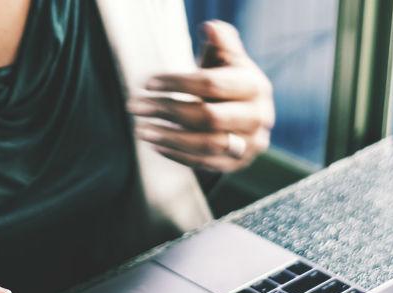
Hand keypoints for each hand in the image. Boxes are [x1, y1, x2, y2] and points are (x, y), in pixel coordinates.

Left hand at [128, 20, 274, 171]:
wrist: (246, 115)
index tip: (147, 83)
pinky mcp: (237, 164)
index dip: (177, 82)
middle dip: (166, 110)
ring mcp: (249, 144)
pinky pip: (204, 164)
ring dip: (168, 137)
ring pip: (206, 145)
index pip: (211, 84)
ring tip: (140, 129)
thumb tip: (210, 28)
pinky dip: (177, 155)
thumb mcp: (228, 59)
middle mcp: (257, 117)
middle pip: (207, 117)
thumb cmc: (229, 81)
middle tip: (135, 106)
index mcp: (255, 86)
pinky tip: (155, 144)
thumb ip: (221, 41)